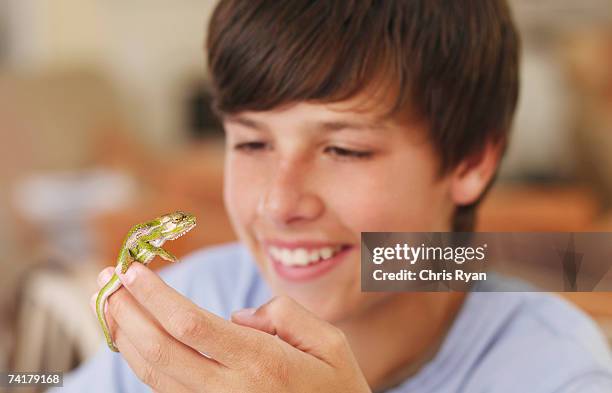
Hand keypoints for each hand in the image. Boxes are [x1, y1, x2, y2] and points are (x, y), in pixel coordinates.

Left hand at [91, 263, 370, 392]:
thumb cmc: (338, 389)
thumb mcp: (331, 344)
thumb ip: (285, 316)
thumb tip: (238, 316)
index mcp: (262, 362)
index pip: (190, 323)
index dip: (153, 296)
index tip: (132, 270)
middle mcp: (231, 390)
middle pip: (161, 348)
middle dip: (126, 310)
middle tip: (105, 279)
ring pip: (155, 373)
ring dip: (125, 335)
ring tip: (108, 303)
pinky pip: (165, 390)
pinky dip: (141, 362)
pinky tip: (132, 338)